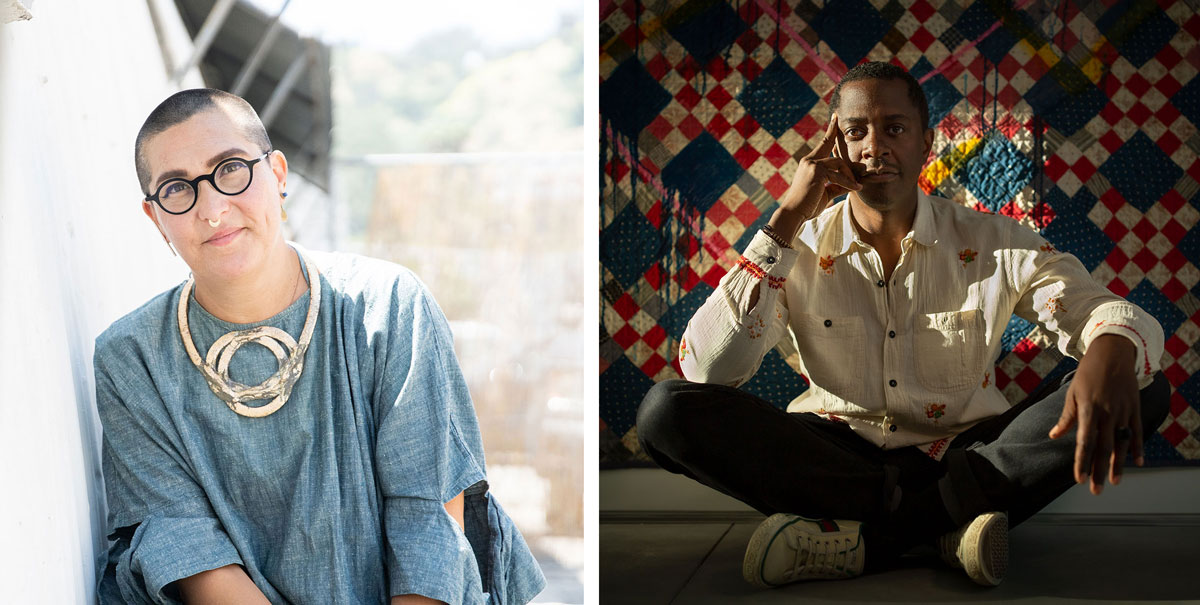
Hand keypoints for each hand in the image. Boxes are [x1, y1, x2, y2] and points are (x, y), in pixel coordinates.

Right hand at [769, 113, 861, 238]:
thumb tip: (851, 184)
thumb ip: (837, 186)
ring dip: (850, 176)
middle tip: (855, 154)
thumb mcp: (824, 193)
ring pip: (839, 164)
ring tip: (856, 186)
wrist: (794, 213)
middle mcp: (809, 161)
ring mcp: (812, 165)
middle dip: (845, 151)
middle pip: (833, 149)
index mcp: (809, 163)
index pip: (822, 144)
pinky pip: (838, 176)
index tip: (836, 117)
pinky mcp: (817, 172)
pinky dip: (848, 183)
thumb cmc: (807, 206)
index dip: (830, 131)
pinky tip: (856, 188)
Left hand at [1048, 335, 1141, 494]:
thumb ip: (1066, 417)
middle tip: (1096, 490)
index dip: (1081, 461)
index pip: (1083, 442)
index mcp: (1088, 409)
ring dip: (1118, 464)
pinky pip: (1138, 431)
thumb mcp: (1072, 393)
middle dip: (1099, 470)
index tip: (1078, 479)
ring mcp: (1123, 411)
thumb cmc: (1087, 374)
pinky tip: (1138, 463)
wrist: (1112, 353)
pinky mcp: (1134, 408)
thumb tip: (1054, 435)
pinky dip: (1139, 448)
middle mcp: (1106, 413)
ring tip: (1114, 482)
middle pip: (1102, 447)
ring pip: (1122, 443)